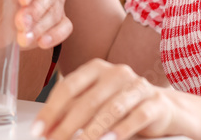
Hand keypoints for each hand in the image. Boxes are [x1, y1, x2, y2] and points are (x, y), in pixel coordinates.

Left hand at [33, 59, 175, 139]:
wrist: (162, 107)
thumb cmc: (121, 104)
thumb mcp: (95, 103)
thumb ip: (72, 111)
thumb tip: (47, 128)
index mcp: (96, 68)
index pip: (69, 86)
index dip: (51, 110)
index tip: (38, 130)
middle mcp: (116, 73)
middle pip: (87, 100)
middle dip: (67, 126)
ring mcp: (137, 86)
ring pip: (110, 109)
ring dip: (91, 132)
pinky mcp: (155, 103)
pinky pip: (136, 117)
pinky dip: (120, 131)